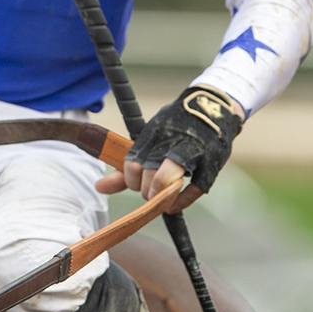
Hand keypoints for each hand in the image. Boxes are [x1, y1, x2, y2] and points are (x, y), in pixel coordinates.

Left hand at [95, 84, 242, 213]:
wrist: (213, 106)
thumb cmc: (175, 128)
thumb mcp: (150, 140)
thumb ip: (126, 167)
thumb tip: (99, 188)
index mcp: (153, 134)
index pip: (132, 162)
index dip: (131, 180)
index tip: (136, 184)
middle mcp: (171, 141)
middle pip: (150, 173)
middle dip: (147, 191)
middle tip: (149, 195)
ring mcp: (194, 151)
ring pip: (170, 176)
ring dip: (161, 195)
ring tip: (161, 200)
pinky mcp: (213, 162)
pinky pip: (197, 188)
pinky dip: (183, 201)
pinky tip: (174, 205)